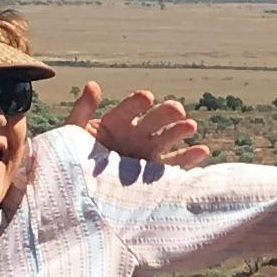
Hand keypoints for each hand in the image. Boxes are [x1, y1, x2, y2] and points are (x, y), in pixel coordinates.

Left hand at [77, 83, 209, 168]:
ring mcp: (147, 153)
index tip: (146, 98)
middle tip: (175, 109)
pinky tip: (203, 150)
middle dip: (164, 114)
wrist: (79, 191)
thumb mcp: (73, 133)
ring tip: (190, 126)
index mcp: (116, 123)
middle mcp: (136, 134)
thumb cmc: (74, 159)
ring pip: (167, 139)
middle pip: (154, 120)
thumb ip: (82, 110)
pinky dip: (190, 158)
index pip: (128, 109)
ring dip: (180, 132)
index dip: (137, 103)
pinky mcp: (155, 172)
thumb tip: (93, 85)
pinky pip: (174, 164)